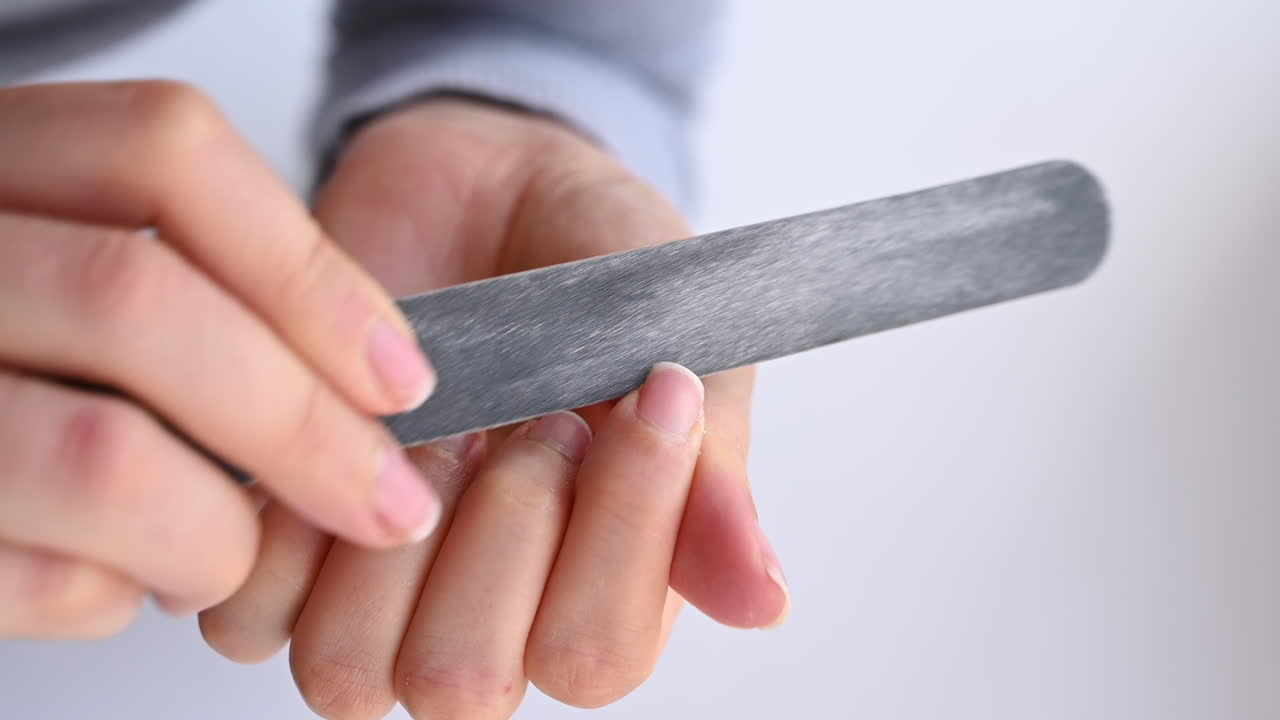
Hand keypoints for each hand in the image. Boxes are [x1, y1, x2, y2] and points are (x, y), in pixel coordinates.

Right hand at [0, 81, 442, 637]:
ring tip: (229, 554)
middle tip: (388, 500)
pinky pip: (39, 579)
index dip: (309, 271)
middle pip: (143, 300)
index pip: (166, 153)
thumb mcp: (75, 265)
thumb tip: (363, 383)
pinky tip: (122, 577)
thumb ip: (194, 288)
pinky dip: (116, 596)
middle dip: (304, 425)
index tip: (400, 373)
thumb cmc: (20, 348)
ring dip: (217, 534)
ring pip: (101, 455)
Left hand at [199, 99, 788, 718]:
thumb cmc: (596, 267)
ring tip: (443, 417)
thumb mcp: (676, 344)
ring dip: (395, 524)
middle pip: (463, 681)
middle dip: (505, 525)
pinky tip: (347, 426)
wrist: (489, 183)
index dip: (618, 539)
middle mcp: (481, 614)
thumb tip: (764, 599)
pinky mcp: (277, 541)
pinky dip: (287, 517)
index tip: (652, 396)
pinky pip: (248, 605)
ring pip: (347, 664)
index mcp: (596, 588)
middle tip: (538, 407)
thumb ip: (711, 471)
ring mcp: (369, 591)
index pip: (595, 657)